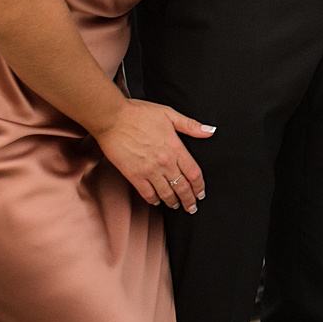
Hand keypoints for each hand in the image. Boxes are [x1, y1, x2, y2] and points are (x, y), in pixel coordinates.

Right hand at [89, 99, 212, 211]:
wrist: (112, 119)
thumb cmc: (138, 114)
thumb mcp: (169, 114)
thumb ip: (190, 125)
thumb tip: (209, 131)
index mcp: (175, 148)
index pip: (194, 173)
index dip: (199, 186)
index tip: (201, 193)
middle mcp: (164, 162)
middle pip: (182, 187)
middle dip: (189, 200)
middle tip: (192, 207)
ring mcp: (149, 170)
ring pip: (166, 193)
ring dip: (173, 202)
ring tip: (176, 206)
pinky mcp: (134, 175)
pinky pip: (147, 193)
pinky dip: (154, 200)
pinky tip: (156, 201)